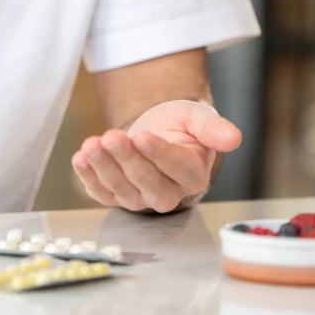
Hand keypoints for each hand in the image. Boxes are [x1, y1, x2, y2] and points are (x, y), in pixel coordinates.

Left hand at [71, 100, 241, 212]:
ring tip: (92, 144)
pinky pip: (100, 192)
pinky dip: (87, 177)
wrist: (156, 131)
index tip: (143, 137)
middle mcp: (168, 192)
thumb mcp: (197, 117)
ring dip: (104, 167)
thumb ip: (212, 127)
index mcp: (193, 174)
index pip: (178, 168)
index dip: (159, 154)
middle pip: (147, 182)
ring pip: (122, 189)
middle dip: (127, 160)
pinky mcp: (115, 196)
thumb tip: (234, 138)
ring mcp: (140, 197)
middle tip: (112, 137)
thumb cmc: (180, 126)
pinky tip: (80, 158)